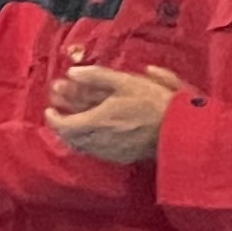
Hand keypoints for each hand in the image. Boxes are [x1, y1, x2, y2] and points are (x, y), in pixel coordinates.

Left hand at [46, 63, 177, 164]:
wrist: (181, 131)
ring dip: (75, 133)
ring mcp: (111, 151)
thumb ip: (96, 76)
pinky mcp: (123, 157)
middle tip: (59, 112)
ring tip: (75, 120)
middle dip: (62, 124)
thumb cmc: (155, 103)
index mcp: (97, 122)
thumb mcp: (125, 82)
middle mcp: (100, 140)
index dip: (53, 119)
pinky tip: (94, 132)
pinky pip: (97, 151)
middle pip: (71, 138)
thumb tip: (73, 73)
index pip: (64, 126)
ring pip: (83, 145)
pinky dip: (89, 141)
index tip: (49, 110)